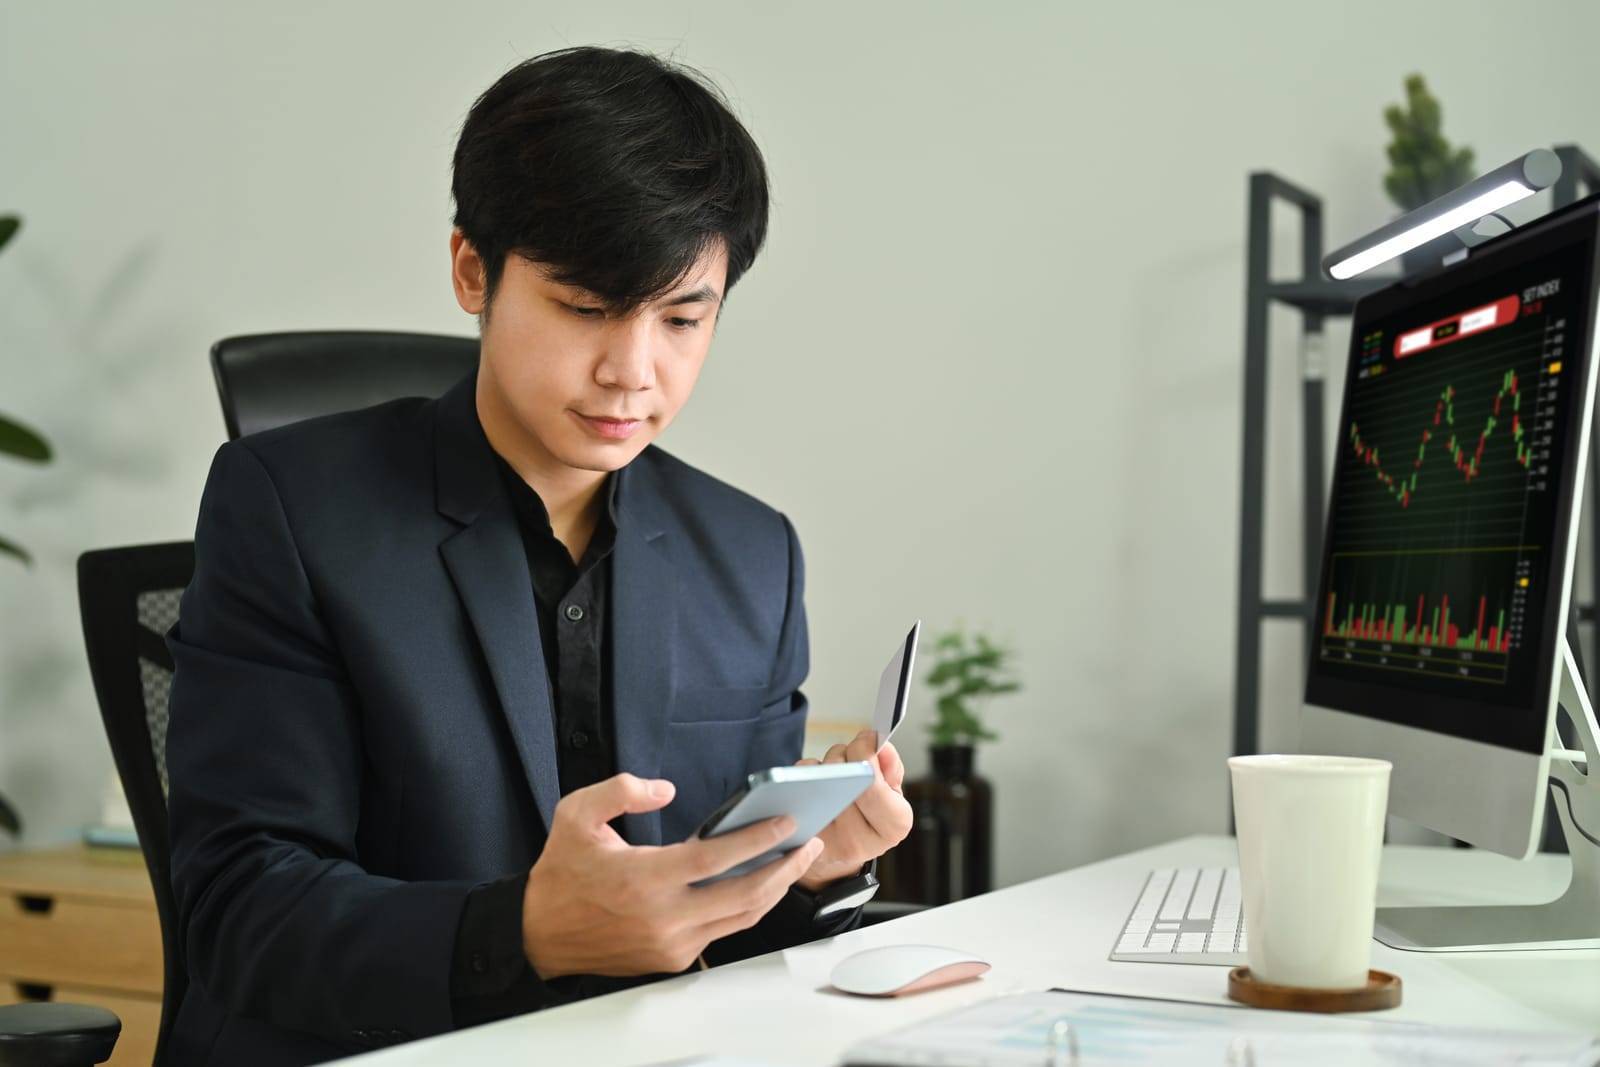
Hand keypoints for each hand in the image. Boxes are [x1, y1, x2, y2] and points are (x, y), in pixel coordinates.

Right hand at [521, 773, 824, 978]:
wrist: (538, 934)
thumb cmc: (561, 874)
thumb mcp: (576, 815)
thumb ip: (621, 790)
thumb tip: (664, 789)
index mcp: (645, 879)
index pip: (717, 859)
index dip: (758, 839)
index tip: (787, 823)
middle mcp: (664, 917)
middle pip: (745, 894)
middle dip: (785, 868)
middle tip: (810, 844)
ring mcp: (671, 943)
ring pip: (741, 919)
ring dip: (774, 890)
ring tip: (795, 862)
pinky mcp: (671, 958)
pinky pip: (722, 932)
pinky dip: (746, 908)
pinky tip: (760, 885)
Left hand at [793, 729, 912, 892]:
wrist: (840, 851)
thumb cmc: (869, 816)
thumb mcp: (892, 796)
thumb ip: (892, 769)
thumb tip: (882, 747)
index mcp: (893, 827)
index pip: (873, 784)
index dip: (867, 752)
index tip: (868, 738)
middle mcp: (858, 841)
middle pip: (844, 777)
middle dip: (846, 753)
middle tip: (852, 754)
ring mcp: (825, 842)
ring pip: (820, 778)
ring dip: (827, 764)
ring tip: (836, 774)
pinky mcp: (799, 836)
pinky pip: (798, 786)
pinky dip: (807, 774)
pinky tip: (817, 783)